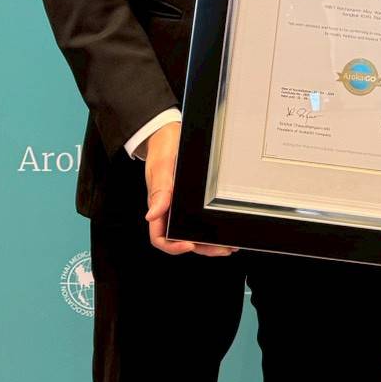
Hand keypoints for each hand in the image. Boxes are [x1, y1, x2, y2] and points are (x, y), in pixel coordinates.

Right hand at [144, 120, 236, 257]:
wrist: (167, 132)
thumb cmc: (161, 147)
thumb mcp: (161, 166)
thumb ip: (159, 190)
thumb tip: (152, 216)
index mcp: (158, 205)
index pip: (160, 237)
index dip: (174, 246)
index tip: (189, 244)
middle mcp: (168, 209)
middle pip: (180, 239)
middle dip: (201, 248)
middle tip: (222, 248)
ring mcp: (178, 206)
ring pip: (192, 232)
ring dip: (208, 242)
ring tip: (228, 245)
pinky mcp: (188, 200)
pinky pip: (197, 218)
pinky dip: (210, 227)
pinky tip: (223, 228)